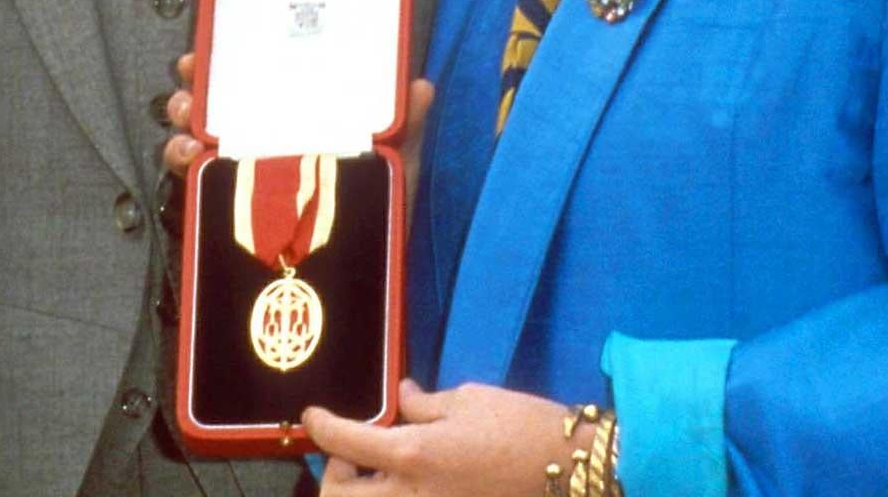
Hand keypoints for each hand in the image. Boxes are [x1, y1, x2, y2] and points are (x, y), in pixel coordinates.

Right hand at [161, 53, 437, 195]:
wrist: (357, 293)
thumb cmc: (379, 220)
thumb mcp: (394, 166)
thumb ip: (406, 129)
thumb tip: (423, 85)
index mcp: (295, 130)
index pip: (254, 90)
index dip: (225, 68)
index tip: (203, 56)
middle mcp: (262, 151)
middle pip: (216, 114)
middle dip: (192, 96)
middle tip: (187, 92)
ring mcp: (242, 186)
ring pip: (197, 148)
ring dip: (182, 132)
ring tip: (187, 133)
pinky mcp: (228, 220)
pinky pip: (196, 191)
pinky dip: (184, 171)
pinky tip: (189, 162)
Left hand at [308, 380, 570, 494]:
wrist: (575, 472)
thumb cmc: (520, 425)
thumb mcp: (467, 400)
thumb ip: (423, 404)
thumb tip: (402, 400)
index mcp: (411, 455)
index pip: (342, 441)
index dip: (319, 425)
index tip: (312, 416)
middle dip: (333, 474)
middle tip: (349, 453)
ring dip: (363, 491)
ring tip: (378, 471)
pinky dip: (396, 495)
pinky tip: (409, 481)